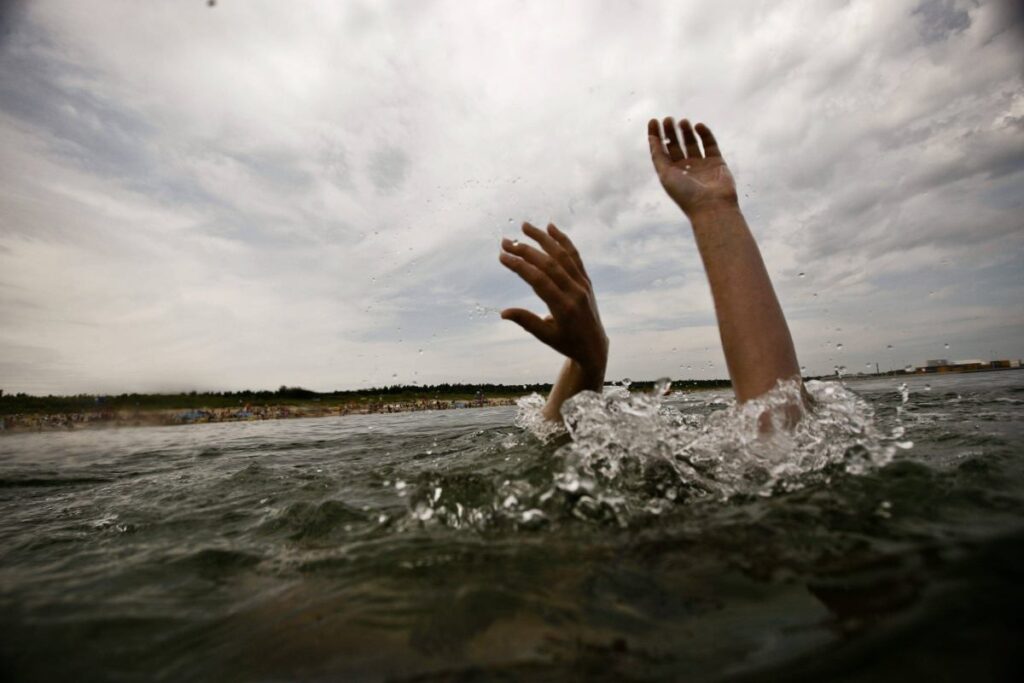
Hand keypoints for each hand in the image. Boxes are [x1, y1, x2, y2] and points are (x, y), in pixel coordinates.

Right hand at [499, 223, 607, 378]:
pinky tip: (550, 227)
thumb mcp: (545, 336)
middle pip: (549, 264)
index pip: (539, 281)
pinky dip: (563, 240)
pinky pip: (574, 256)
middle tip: (506, 242)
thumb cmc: (566, 343)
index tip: (503, 256)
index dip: (520, 266)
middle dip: (526, 250)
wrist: (594, 346)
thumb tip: (503, 313)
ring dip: (543, 239)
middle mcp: (575, 292)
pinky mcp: (586, 280)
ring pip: (562, 255)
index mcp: (564, 308)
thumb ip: (526, 321)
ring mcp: (582, 284)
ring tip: (525, 226)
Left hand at [648, 117, 737, 219]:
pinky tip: (698, 126)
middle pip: (676, 145)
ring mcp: (701, 164)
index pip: (661, 151)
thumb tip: (652, 139)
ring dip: (686, 131)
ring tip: (683, 121)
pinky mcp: (717, 162)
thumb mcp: (665, 175)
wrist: (711, 206)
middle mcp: (685, 168)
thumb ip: (658, 157)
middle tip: (668, 119)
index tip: (653, 121)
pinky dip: (705, 133)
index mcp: (671, 173)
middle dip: (671, 132)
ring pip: (692, 142)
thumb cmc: (685, 194)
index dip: (656, 136)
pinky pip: (710, 144)